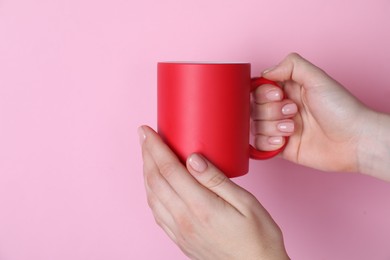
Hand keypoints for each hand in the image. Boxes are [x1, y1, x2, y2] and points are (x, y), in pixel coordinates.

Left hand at [139, 125, 288, 259]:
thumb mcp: (245, 203)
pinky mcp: (180, 239)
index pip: (169, 169)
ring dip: (146, 173)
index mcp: (200, 206)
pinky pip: (156, 213)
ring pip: (152, 196)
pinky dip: (150, 193)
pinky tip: (154, 186)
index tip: (146, 131)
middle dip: (147, 155)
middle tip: (144, 137)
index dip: (155, 147)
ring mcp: (179, 231)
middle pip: (155, 180)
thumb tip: (193, 159)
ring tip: (147, 156)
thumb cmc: (258, 237)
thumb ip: (216, 180)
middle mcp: (184, 219)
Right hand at [252, 53, 376, 172]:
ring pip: (256, 125)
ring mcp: (281, 128)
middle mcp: (282, 108)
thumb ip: (291, 65)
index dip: (263, 93)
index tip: (278, 95)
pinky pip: (260, 144)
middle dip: (271, 110)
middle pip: (255, 107)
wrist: (354, 141)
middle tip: (293, 111)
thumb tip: (266, 72)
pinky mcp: (282, 147)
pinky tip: (284, 141)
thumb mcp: (318, 78)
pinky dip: (268, 143)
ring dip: (272, 126)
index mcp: (289, 90)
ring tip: (293, 128)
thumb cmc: (341, 109)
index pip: (259, 88)